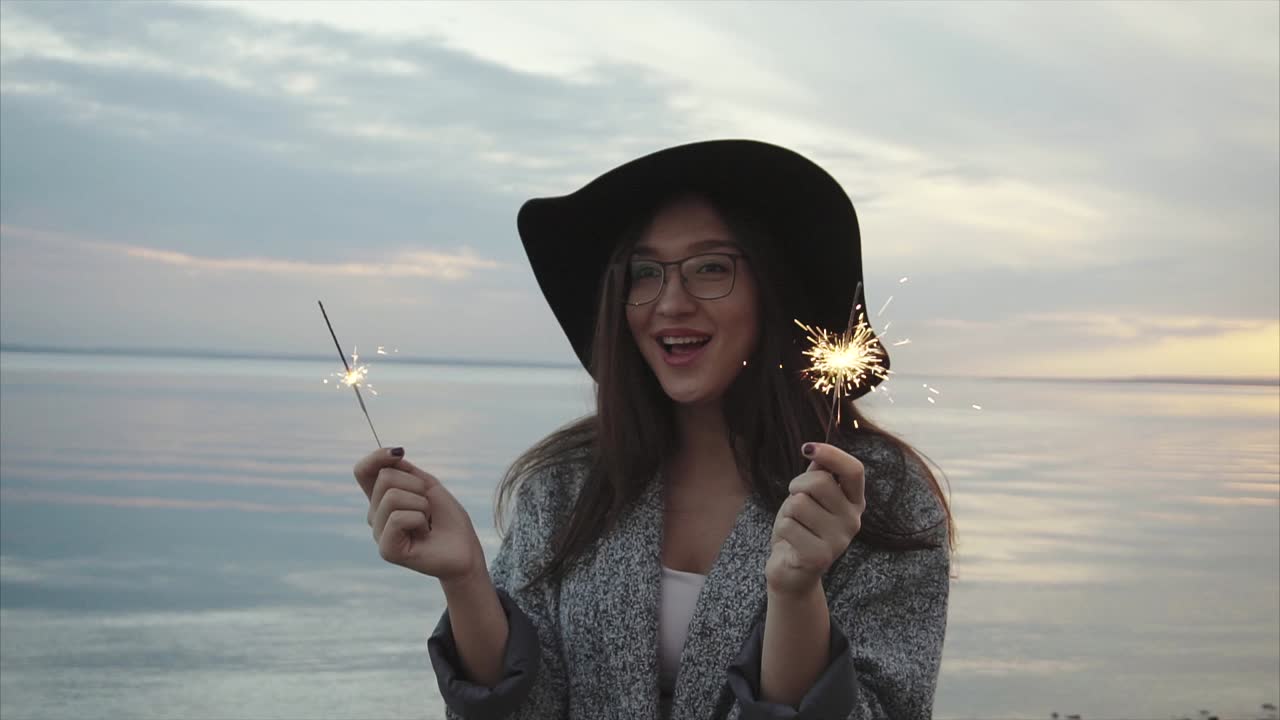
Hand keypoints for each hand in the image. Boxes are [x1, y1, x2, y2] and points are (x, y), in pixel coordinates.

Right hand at [353, 447, 485, 581]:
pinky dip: (420, 520)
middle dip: (417, 486)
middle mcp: (375, 515)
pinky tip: (424, 534)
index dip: (376, 456)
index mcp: (382, 499)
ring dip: (422, 505)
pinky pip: (398, 518)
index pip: (362, 471)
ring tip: (427, 522)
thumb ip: (405, 470)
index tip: (399, 453)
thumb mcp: (427, 485)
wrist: (465, 549)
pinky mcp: (386, 550)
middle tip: (428, 508)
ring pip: (392, 496)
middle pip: (385, 477)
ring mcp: (379, 534)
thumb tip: (392, 453)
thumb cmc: (448, 519)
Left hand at [765, 442, 865, 596]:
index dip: (831, 454)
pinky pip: (789, 525)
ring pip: (799, 503)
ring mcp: (839, 540)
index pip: (854, 470)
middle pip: (820, 482)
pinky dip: (782, 529)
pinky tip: (791, 542)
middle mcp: (853, 520)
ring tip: (794, 526)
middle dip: (797, 486)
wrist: (792, 571)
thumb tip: (815, 450)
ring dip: (787, 512)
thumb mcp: (810, 496)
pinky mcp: (820, 557)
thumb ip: (818, 473)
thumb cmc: (801, 527)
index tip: (807, 448)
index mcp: (854, 502)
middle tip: (795, 501)